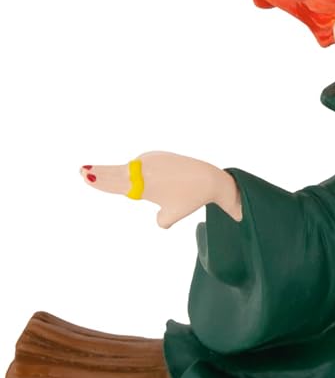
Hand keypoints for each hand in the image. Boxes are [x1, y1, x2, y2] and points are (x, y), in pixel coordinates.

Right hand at [79, 151, 241, 227]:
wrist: (209, 179)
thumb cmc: (190, 199)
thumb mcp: (172, 215)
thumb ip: (160, 221)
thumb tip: (160, 223)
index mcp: (144, 187)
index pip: (116, 184)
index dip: (100, 181)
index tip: (85, 175)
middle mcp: (145, 172)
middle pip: (115, 172)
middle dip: (98, 172)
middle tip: (82, 171)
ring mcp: (150, 160)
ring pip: (128, 168)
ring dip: (116, 172)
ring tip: (90, 171)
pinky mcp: (158, 154)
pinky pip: (142, 164)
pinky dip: (139, 170)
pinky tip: (145, 176)